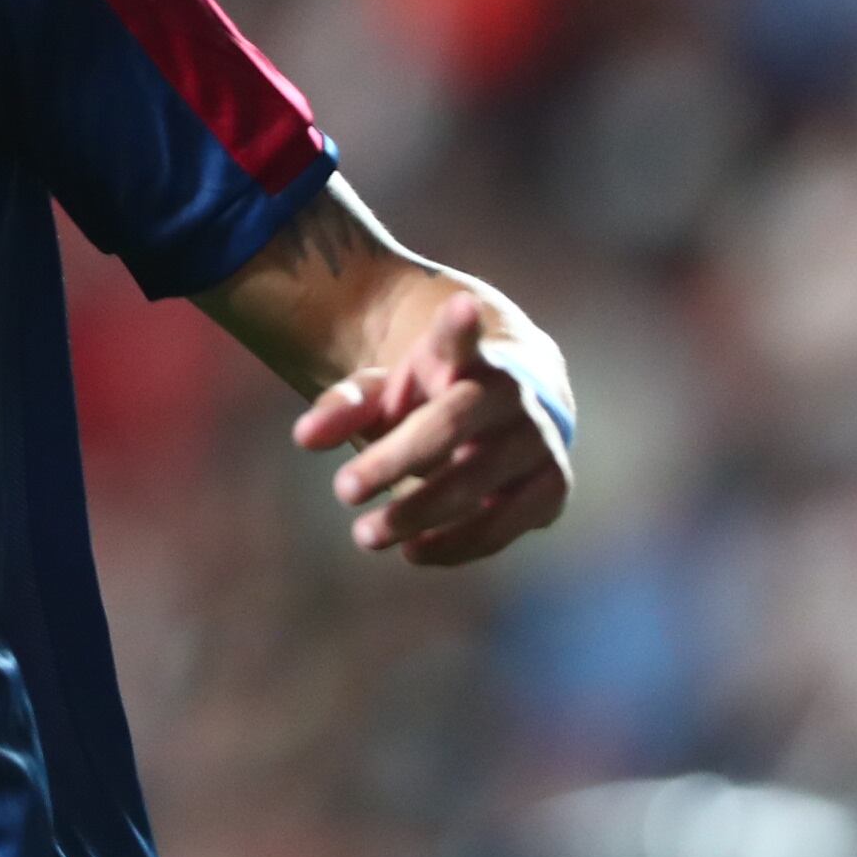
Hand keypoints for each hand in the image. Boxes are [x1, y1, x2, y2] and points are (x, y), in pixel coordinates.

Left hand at [292, 292, 569, 565]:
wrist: (512, 410)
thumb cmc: (434, 396)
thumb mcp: (387, 389)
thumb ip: (345, 406)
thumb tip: (304, 438)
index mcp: (466, 357)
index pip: (461, 338)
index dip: (460, 326)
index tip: (459, 306)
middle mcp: (511, 396)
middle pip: (451, 426)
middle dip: (395, 461)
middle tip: (343, 491)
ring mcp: (537, 441)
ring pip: (478, 482)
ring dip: (419, 513)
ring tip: (364, 535)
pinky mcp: (552, 487)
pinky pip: (504, 524)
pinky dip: (457, 544)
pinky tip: (414, 551)